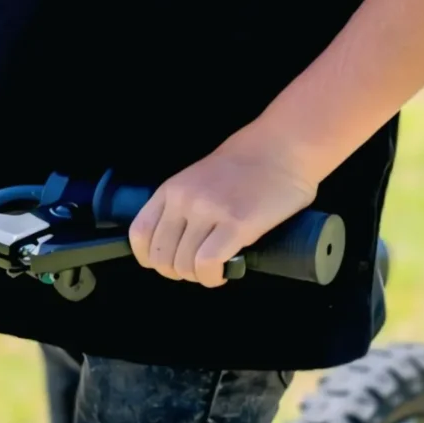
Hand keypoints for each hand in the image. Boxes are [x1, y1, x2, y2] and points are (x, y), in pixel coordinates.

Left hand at [129, 135, 319, 288]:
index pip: (140, 234)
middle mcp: (185, 199)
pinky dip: (212, 277)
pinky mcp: (236, 223)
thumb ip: (185, 204)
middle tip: (198, 269)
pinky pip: (208, 263)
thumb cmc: (248, 163)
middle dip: (178, 272)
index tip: (168, 262)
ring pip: (184, 265)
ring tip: (214, 270)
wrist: (283, 146)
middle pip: (161, 256)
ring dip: (198, 276)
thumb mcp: (199, 178)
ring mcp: (209, 211)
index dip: (149, 258)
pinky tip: (223, 273)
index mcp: (172, 189)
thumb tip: (178, 241)